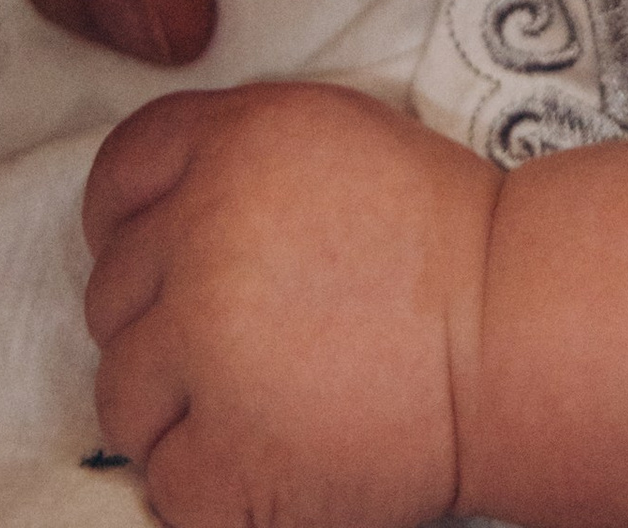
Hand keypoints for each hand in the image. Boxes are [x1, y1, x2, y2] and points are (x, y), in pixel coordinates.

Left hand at [85, 82, 486, 527]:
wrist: (516, 336)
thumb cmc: (443, 240)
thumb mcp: (333, 141)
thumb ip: (234, 158)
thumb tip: (158, 213)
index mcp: (234, 143)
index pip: (119, 174)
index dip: (124, 222)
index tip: (156, 260)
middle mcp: (202, 235)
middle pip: (111, 295)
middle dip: (164, 325)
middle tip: (250, 343)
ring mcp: (203, 348)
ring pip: (123, 397)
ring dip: (177, 410)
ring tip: (266, 405)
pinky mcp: (218, 456)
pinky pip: (165, 483)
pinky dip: (212, 485)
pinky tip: (277, 456)